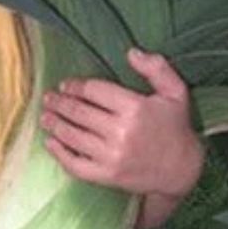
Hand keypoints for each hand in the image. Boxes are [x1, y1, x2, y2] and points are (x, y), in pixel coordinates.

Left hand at [41, 48, 204, 200]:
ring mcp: (112, 156)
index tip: (65, 85)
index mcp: (135, 108)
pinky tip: (51, 143)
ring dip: (55, 124)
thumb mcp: (176, 92)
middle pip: (79, 112)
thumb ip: (157, 68)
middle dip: (59, 103)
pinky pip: (75, 164)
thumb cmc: (176, 127)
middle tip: (48, 98)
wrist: (182, 169)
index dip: (76, 86)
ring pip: (73, 136)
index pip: (94, 91)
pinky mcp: (107, 176)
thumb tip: (131, 52)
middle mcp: (120, 131)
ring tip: (45, 116)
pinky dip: (59, 153)